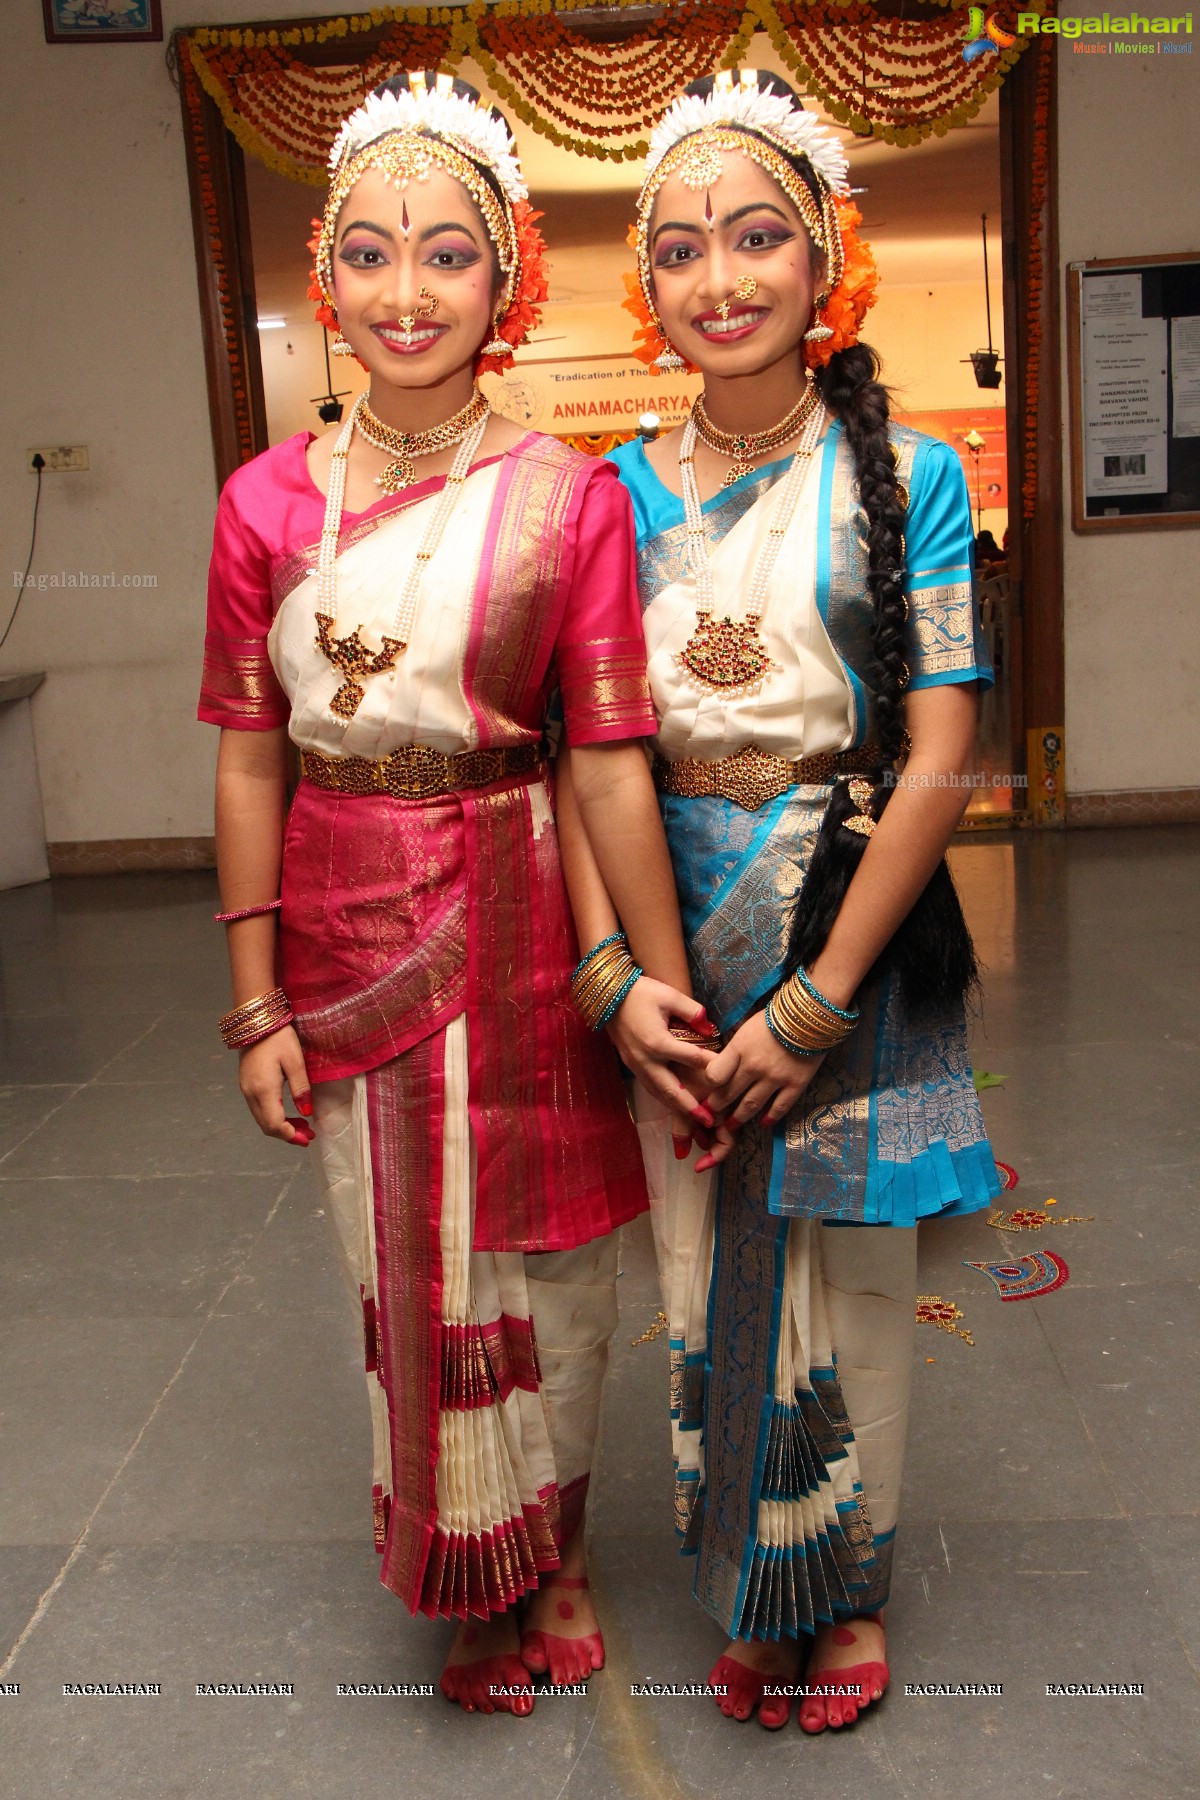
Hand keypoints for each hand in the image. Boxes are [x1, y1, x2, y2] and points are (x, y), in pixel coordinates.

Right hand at [237, 1025, 314, 1145]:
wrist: (256, 1019)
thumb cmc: (278, 1037)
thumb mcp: (295, 1061)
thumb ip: (301, 1089)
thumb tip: (306, 1113)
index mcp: (263, 1090)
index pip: (275, 1124)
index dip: (291, 1135)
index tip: (307, 1139)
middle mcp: (250, 1093)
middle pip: (266, 1126)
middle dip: (287, 1134)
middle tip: (308, 1135)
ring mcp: (245, 1089)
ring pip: (261, 1118)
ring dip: (280, 1126)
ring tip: (301, 1125)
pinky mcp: (245, 1083)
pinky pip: (258, 1109)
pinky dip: (273, 1115)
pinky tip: (287, 1111)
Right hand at [604, 976, 719, 1131]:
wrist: (607, 995)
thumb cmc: (640, 992)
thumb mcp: (669, 995)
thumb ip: (692, 1011)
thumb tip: (710, 1027)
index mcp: (658, 1042)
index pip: (692, 1058)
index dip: (712, 1065)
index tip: (728, 1072)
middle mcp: (646, 1059)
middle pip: (672, 1090)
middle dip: (691, 1107)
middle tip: (710, 1121)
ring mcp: (636, 1065)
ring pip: (658, 1093)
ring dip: (677, 1107)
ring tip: (695, 1119)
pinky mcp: (630, 1065)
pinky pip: (649, 1086)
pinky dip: (663, 1097)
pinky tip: (674, 1102)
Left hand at [694, 1011, 823, 1170]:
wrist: (812, 1014)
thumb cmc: (776, 1017)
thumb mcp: (747, 1028)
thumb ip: (735, 1048)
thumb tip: (720, 1065)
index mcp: (739, 1048)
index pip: (715, 1075)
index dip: (708, 1086)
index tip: (705, 1093)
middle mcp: (754, 1066)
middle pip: (729, 1093)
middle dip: (717, 1107)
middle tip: (710, 1117)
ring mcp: (775, 1078)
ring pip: (751, 1105)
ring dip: (738, 1118)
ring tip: (730, 1127)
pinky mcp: (796, 1084)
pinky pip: (780, 1107)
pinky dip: (770, 1117)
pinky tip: (763, 1123)